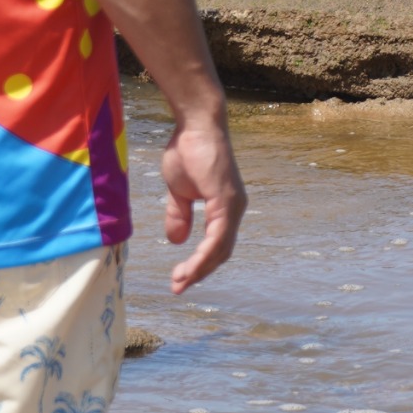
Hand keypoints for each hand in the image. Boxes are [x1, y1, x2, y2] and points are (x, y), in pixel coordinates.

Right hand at [159, 114, 245, 294]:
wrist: (194, 124)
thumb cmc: (187, 150)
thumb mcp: (178, 190)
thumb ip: (179, 215)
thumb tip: (178, 241)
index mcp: (225, 208)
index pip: (216, 245)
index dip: (199, 264)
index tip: (179, 279)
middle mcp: (234, 209)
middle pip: (221, 252)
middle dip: (199, 272)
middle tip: (178, 287)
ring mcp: (233, 205)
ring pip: (221, 248)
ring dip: (200, 268)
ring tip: (180, 282)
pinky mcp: (227, 199)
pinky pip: (218, 235)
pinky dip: (205, 254)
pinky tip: (191, 266)